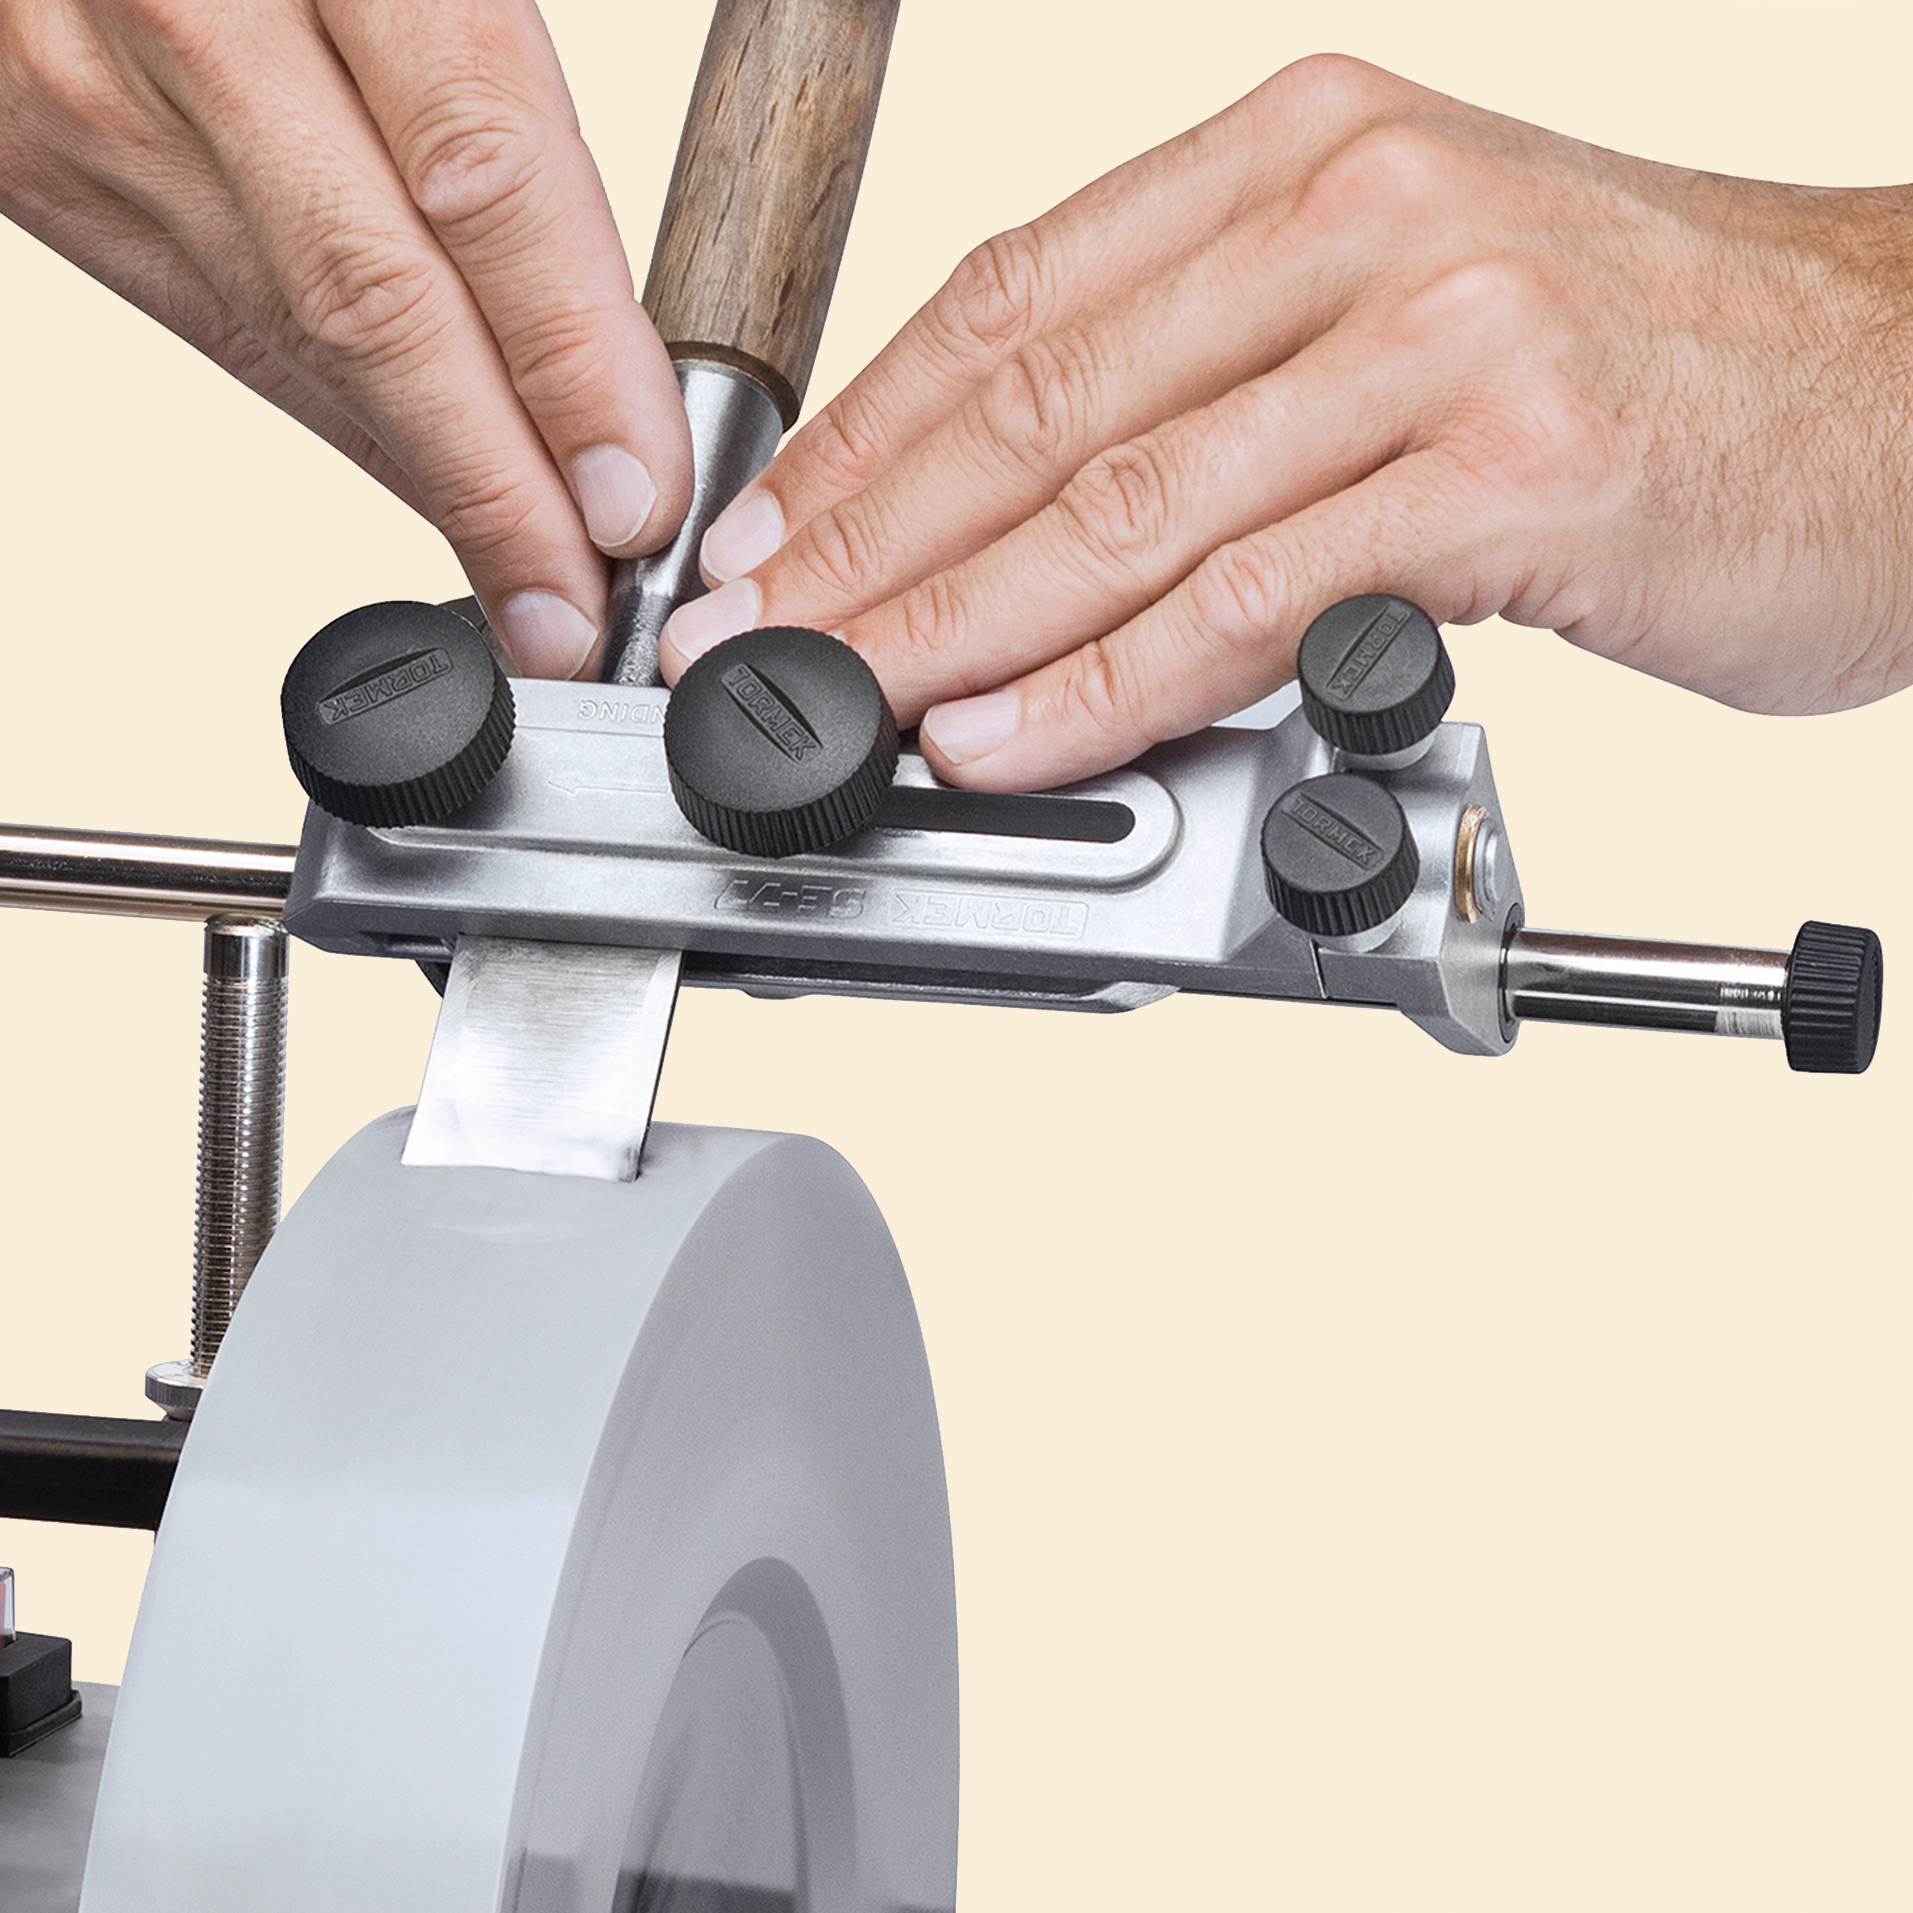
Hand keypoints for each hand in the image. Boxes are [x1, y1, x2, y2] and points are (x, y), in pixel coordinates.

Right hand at [0, 0, 691, 676]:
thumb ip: (490, 75)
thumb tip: (600, 306)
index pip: (487, 180)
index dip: (574, 362)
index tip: (638, 496)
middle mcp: (195, 15)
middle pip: (382, 303)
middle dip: (500, 487)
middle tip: (582, 609)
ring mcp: (91, 94)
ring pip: (296, 339)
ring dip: (426, 480)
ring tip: (527, 582)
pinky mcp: (39, 155)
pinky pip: (217, 322)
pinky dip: (337, 418)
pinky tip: (418, 481)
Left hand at [660, 54, 1912, 789]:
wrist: (1910, 390)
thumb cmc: (1664, 363)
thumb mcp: (1411, 308)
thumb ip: (1230, 381)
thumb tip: (1053, 510)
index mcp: (1306, 159)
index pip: (1017, 300)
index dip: (865, 434)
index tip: (770, 535)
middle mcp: (1358, 216)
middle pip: (1036, 404)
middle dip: (865, 542)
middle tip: (752, 638)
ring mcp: (1436, 337)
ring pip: (1123, 505)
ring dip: (953, 623)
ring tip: (840, 700)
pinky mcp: (1509, 478)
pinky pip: (1252, 596)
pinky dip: (1112, 681)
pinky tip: (1010, 735)